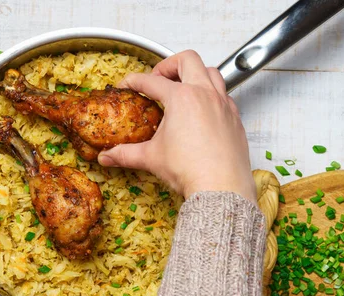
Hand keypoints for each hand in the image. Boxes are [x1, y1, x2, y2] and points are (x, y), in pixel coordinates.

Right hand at [97, 50, 256, 203]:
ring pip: (212, 71)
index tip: (127, 85)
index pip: (151, 81)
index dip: (134, 81)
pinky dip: (212, 94)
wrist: (220, 187)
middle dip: (169, 64)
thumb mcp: (151, 158)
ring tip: (183, 86)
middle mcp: (204, 94)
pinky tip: (203, 109)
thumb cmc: (191, 169)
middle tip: (158, 78)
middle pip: (187, 60)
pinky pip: (225, 95)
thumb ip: (126, 154)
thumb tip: (108, 156)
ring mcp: (223, 104)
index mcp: (182, 98)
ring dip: (195, 73)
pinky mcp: (235, 118)